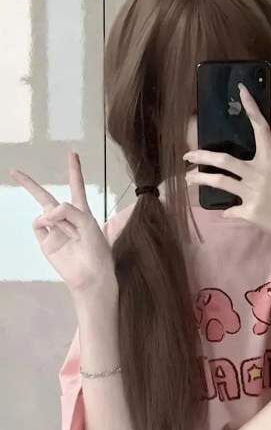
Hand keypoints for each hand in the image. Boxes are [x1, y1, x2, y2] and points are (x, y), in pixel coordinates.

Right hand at [8, 153, 116, 297]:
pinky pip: (38, 224)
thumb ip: (67, 209)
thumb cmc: (97, 250)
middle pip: (46, 197)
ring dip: (57, 216)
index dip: (74, 170)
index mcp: (82, 212)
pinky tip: (55, 229)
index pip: (76, 186)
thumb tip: (46, 212)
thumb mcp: (88, 222)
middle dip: (30, 185)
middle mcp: (66, 219)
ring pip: (45, 210)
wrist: (91, 275)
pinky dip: (45, 221)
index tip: (72, 154)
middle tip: (14, 171)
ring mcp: (54, 230)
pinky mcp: (45, 241)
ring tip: (72, 233)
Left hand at [183, 82, 270, 246]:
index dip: (252, 108)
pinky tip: (226, 212)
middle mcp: (260, 173)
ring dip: (200, 179)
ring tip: (189, 179)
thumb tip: (241, 181)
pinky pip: (230, 210)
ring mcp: (254, 192)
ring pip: (219, 181)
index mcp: (270, 161)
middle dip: (202, 155)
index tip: (241, 90)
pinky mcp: (250, 211)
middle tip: (187, 155)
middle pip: (225, 159)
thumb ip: (261, 175)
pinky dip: (226, 211)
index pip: (261, 128)